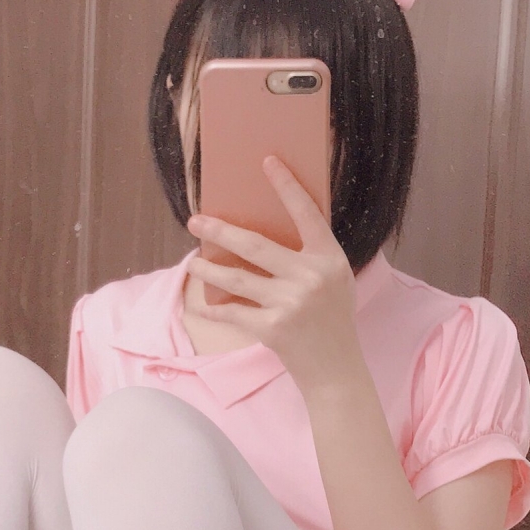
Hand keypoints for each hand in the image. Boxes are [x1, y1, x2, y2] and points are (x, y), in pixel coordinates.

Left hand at [186, 156, 361, 397]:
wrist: (336, 368)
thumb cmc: (333, 319)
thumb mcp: (335, 280)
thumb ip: (310, 256)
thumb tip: (266, 231)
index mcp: (328, 258)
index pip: (306, 213)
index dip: (286, 186)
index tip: (267, 161)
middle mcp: (310, 276)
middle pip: (255, 245)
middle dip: (219, 232)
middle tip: (195, 221)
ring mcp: (290, 302)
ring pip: (236, 279)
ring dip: (208, 270)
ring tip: (193, 263)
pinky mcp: (272, 328)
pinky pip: (233, 312)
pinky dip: (214, 310)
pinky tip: (200, 305)